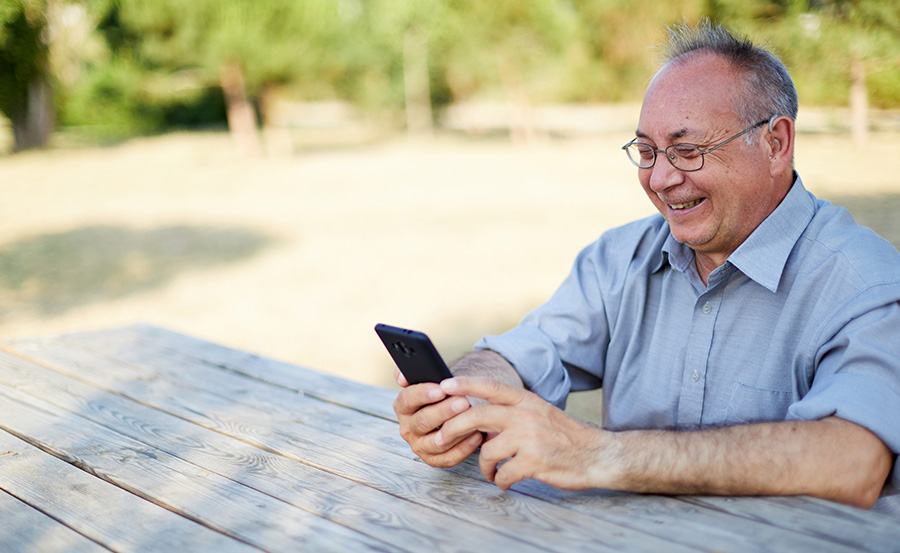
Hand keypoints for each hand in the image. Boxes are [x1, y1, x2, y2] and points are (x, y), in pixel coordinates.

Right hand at [392, 369, 483, 467]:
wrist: (451, 411)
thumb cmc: (441, 394)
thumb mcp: (428, 380)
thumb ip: (413, 373)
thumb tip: (402, 377)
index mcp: (403, 407)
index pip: (407, 400)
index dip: (423, 394)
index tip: (441, 389)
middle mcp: (407, 428)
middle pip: (423, 421)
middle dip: (444, 411)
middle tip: (463, 402)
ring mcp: (420, 446)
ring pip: (436, 441)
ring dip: (456, 430)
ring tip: (473, 418)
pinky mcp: (433, 460)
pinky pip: (448, 457)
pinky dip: (464, 448)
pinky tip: (477, 435)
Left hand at [435, 377, 611, 489]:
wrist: (598, 455)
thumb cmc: (566, 437)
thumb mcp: (541, 413)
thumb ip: (513, 413)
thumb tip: (480, 421)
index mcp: (527, 401)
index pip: (491, 386)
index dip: (465, 384)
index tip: (444, 384)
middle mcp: (526, 416)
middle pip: (477, 416)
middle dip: (453, 428)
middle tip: (440, 437)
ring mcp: (530, 439)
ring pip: (486, 451)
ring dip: (482, 466)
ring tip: (489, 472)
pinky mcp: (534, 462)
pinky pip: (503, 473)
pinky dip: (500, 481)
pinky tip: (505, 481)